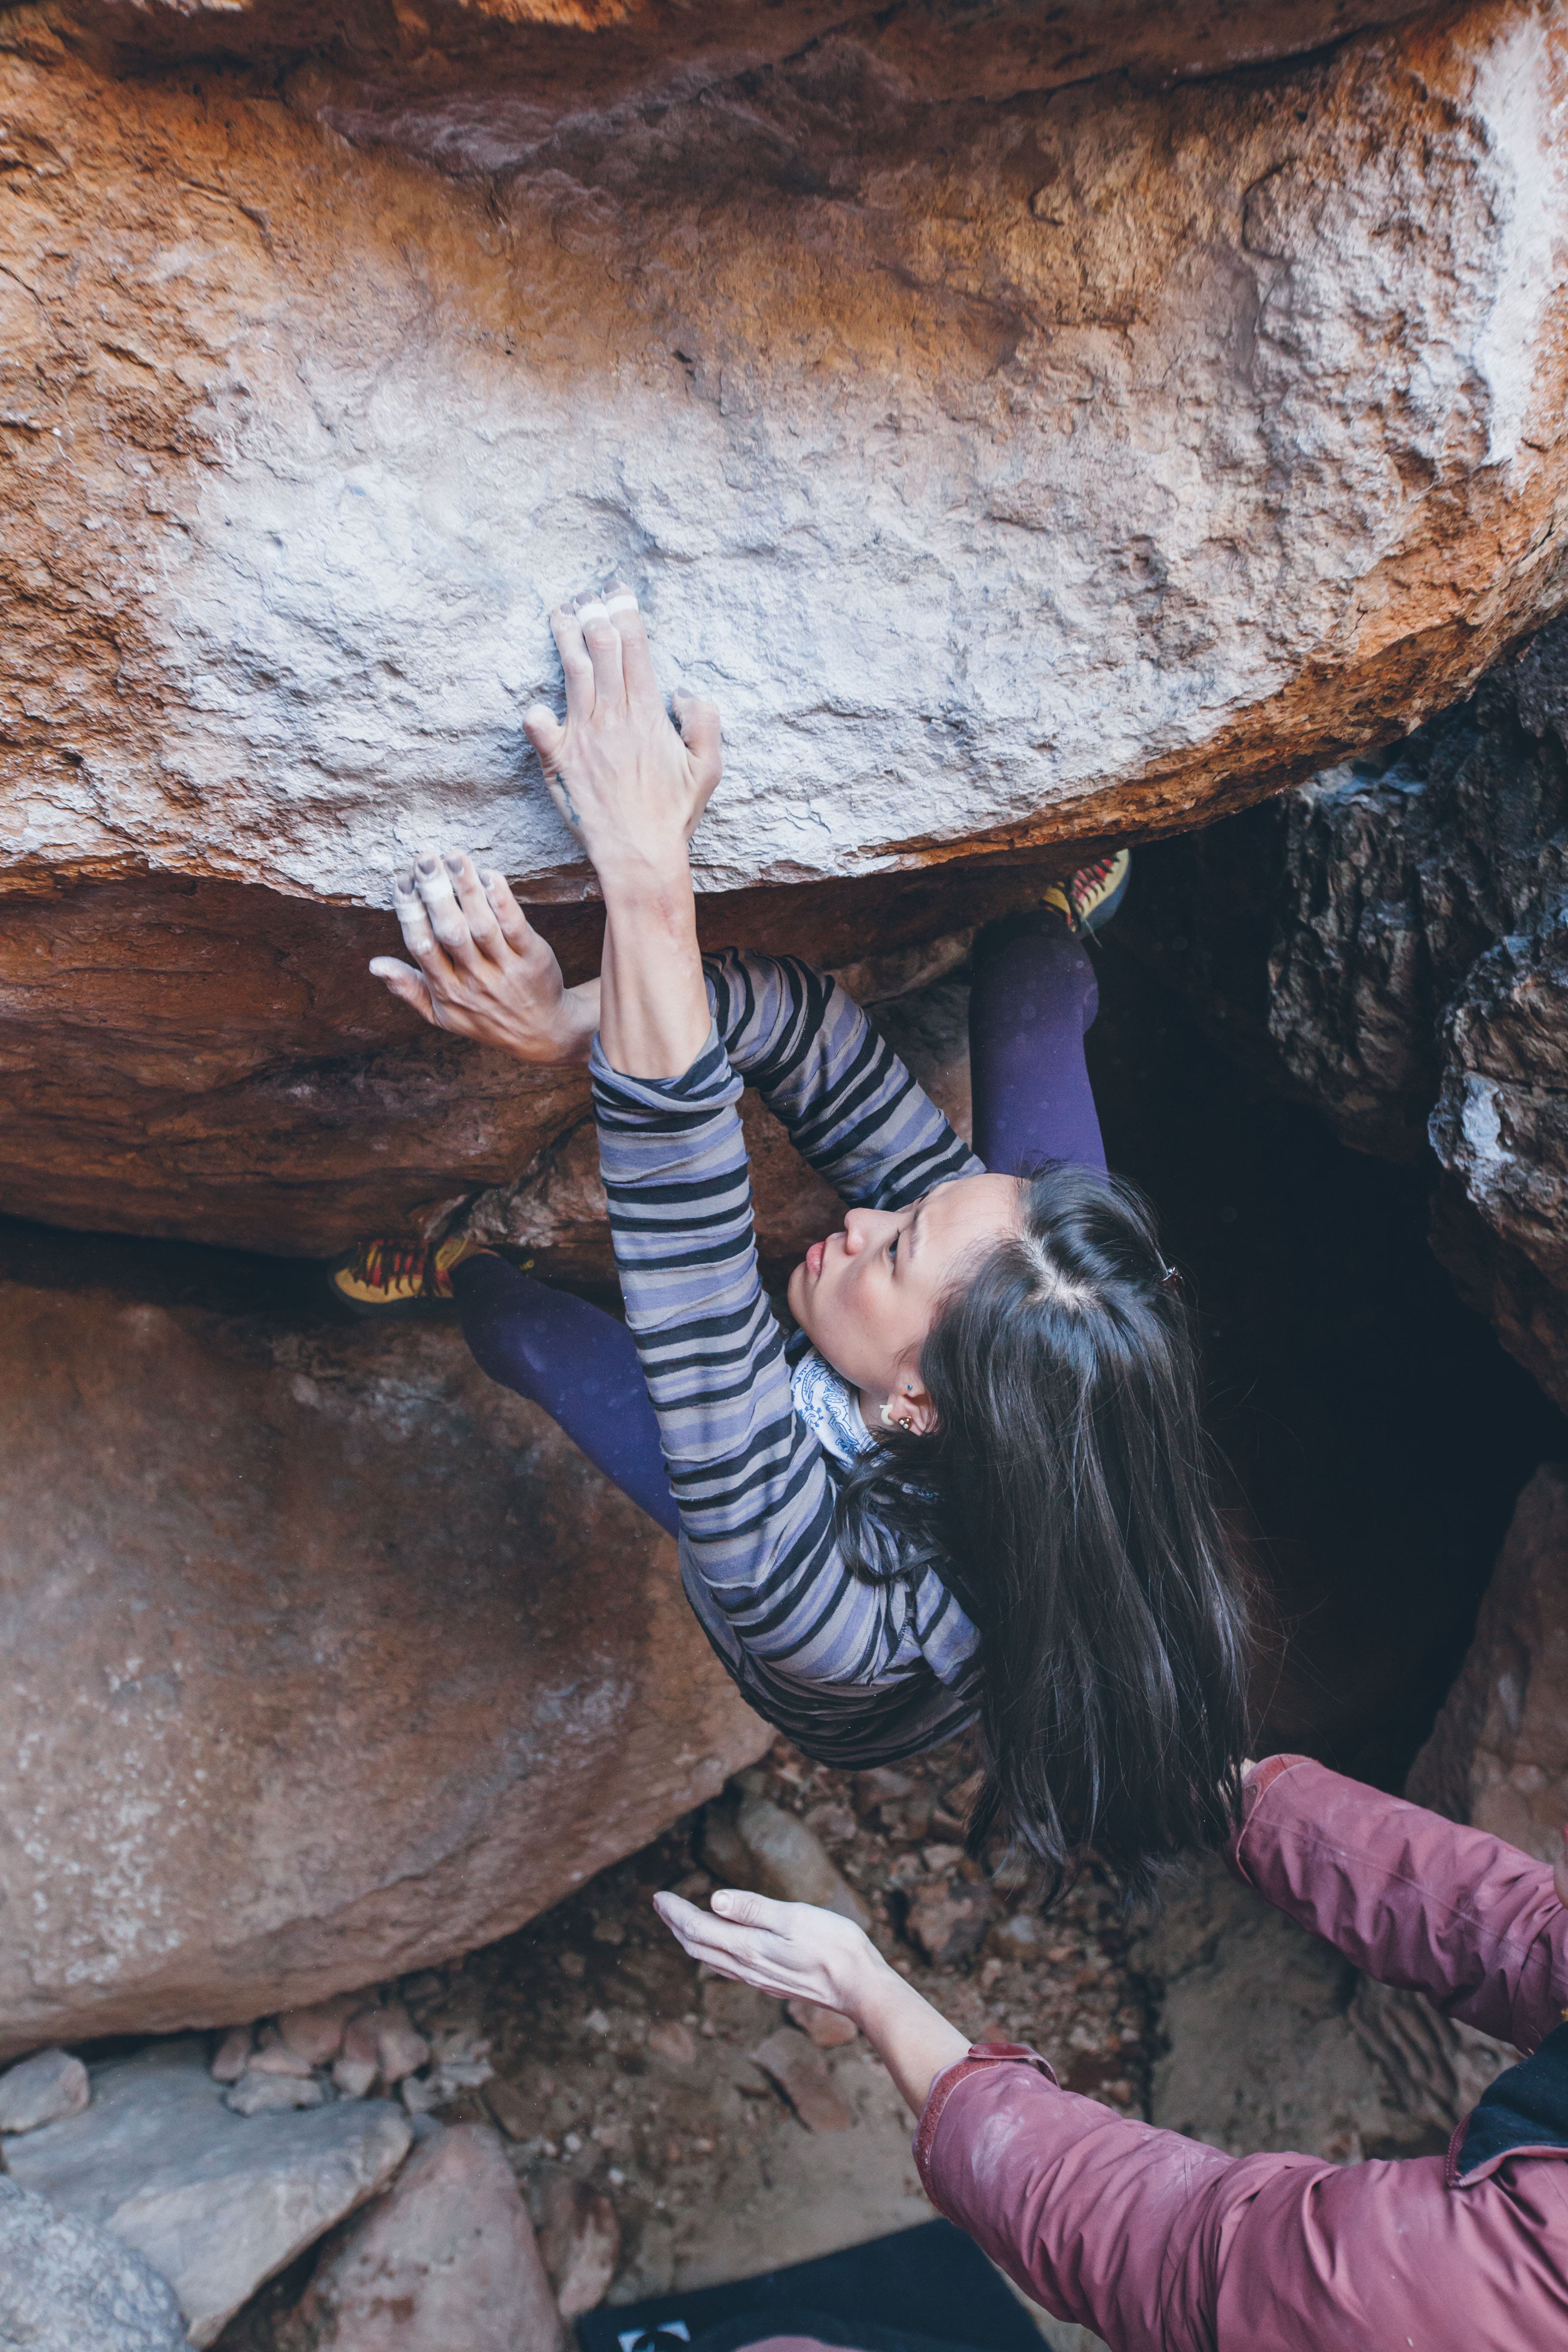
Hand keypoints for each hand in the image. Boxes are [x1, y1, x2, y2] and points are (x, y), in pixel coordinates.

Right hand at [369, 852, 598, 1064]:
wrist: (541, 1033)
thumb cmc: (484, 1016)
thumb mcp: (442, 1014)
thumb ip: (409, 989)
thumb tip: (374, 965)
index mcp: (447, 989)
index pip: (423, 946)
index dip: (410, 913)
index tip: (401, 881)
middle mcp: (475, 980)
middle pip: (450, 932)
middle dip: (434, 894)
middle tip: (423, 859)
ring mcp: (505, 969)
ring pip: (482, 925)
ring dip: (466, 890)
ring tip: (453, 857)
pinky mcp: (533, 958)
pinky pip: (516, 926)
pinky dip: (502, 901)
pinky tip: (489, 875)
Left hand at [523, 584, 721, 891]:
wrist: (639, 853)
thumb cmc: (673, 814)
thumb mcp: (709, 768)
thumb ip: (705, 722)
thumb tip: (683, 690)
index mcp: (649, 714)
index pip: (636, 649)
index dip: (626, 614)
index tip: (619, 592)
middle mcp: (614, 716)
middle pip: (602, 649)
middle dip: (594, 614)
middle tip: (587, 594)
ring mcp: (583, 736)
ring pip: (572, 672)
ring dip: (565, 637)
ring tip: (559, 613)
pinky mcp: (559, 759)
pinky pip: (539, 728)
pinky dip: (534, 712)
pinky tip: (532, 700)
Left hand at [654, 1886, 970, 2116]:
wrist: (860, 1988)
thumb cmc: (833, 1945)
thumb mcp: (794, 1917)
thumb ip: (753, 1909)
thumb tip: (714, 1900)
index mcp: (749, 1948)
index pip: (698, 1929)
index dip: (675, 1912)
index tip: (657, 1895)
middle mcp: (747, 1968)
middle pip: (698, 1947)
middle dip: (676, 1925)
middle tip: (661, 1904)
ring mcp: (759, 1979)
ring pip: (711, 1960)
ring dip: (691, 1939)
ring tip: (681, 1922)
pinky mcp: (772, 1983)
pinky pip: (728, 1968)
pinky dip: (712, 1952)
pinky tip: (719, 1946)